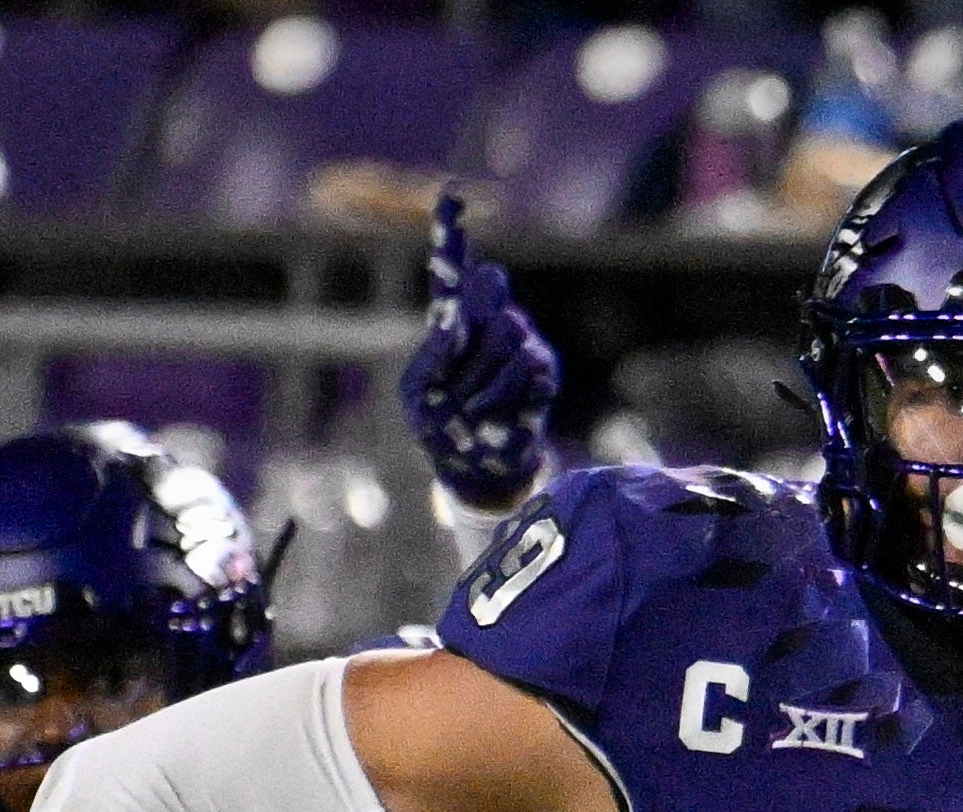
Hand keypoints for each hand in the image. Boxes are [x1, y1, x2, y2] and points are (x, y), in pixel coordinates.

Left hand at [407, 191, 560, 513]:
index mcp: (452, 320)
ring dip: (479, 382)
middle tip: (454, 392)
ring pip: (506, 334)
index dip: (451, 232)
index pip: (451, 271)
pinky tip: (490, 416)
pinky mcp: (544, 368)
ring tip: (472, 410)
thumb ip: (430, 355)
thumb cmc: (439, 425)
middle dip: (466, 349)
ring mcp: (521, 340)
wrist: (477, 467)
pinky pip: (524, 366)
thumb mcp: (418, 393)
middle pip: (486, 298)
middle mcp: (490, 319)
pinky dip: (500, 397)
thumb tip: (453, 318)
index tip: (452, 193)